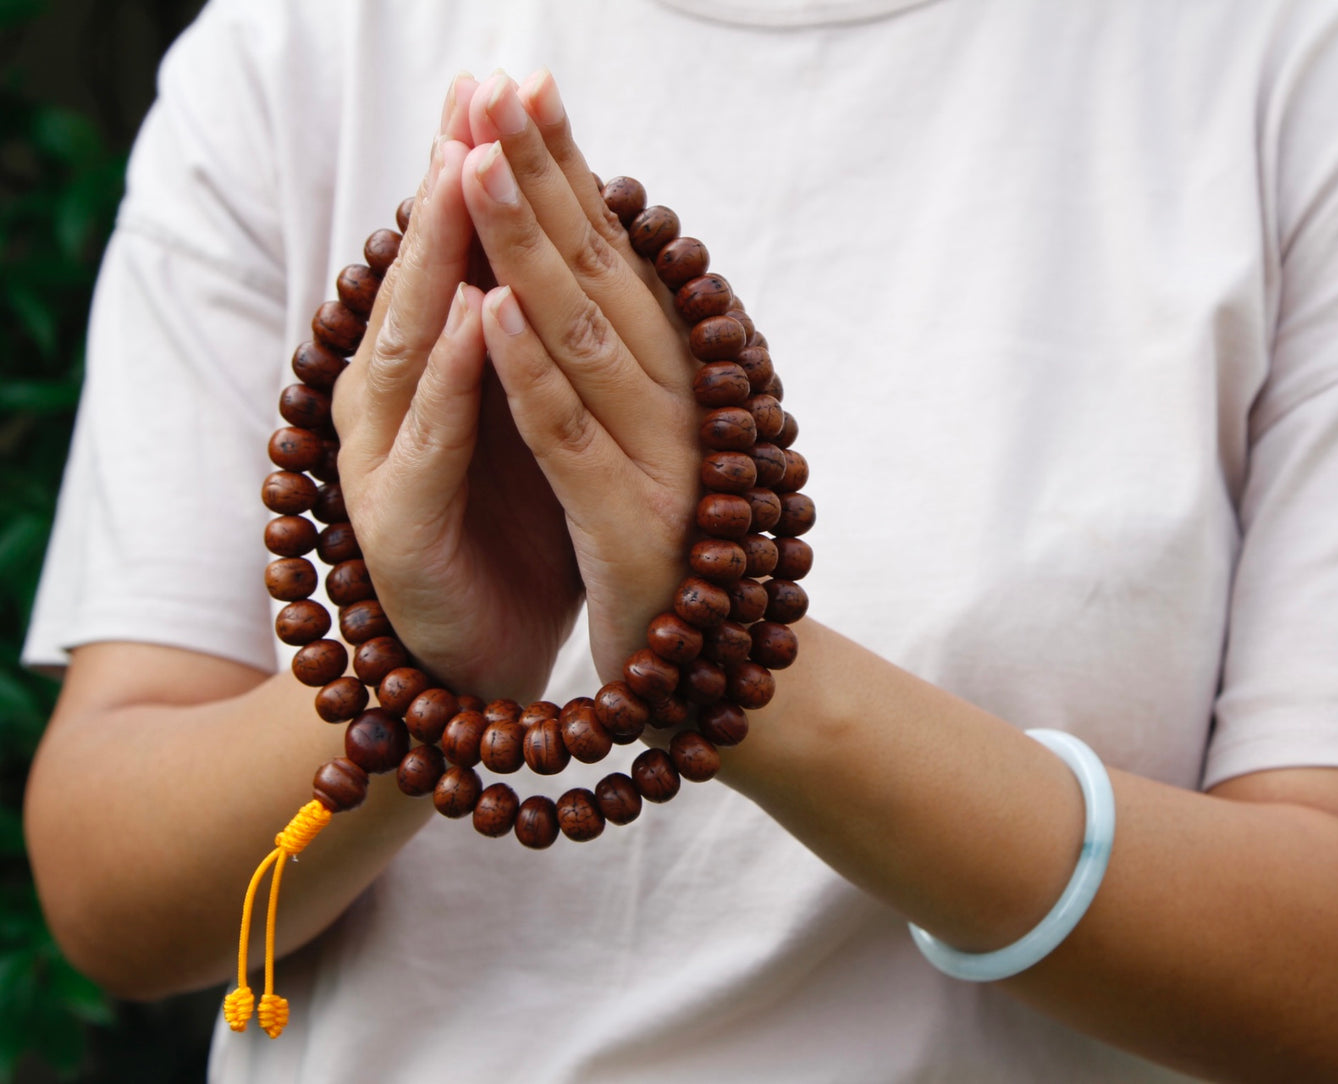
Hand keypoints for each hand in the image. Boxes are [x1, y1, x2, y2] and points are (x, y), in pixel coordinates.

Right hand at [330, 75, 582, 699]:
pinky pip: (432, 440)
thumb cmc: (509, 529)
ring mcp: (387, 458)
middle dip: (453, 178)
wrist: (479, 658)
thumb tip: (564, 245)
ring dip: (442, 255)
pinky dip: (453, 378)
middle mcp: (394, 399)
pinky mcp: (399, 525)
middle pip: (424, 272)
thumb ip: (527, 338)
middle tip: (481, 87)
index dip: (478, 165)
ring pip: (411, 338)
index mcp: (430, 370)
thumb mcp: (525, 415)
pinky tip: (473, 318)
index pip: (455, 252)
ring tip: (467, 167)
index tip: (513, 79)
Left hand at [460, 70, 701, 680]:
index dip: (569, 164)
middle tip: (499, 84)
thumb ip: (623, 350)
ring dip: (527, 249)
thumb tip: (588, 255)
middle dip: (542, 174)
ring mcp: (658, 460)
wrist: (710, 673)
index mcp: (674, 372)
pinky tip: (491, 312)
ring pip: (583, 338)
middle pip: (599, 270)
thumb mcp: (650, 432)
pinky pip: (571, 443)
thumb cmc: (665, 541)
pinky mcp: (629, 530)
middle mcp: (676, 399)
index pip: (612, 250)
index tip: (524, 83)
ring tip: (476, 167)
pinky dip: (531, 376)